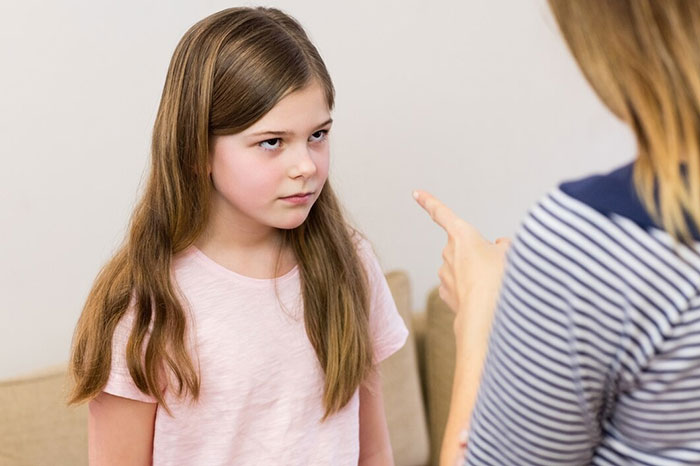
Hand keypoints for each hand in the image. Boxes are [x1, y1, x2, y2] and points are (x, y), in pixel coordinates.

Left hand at [413, 190, 509, 336]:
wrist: (487, 316)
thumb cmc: (500, 280)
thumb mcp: (512, 254)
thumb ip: (504, 244)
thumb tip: (498, 245)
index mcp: (462, 234)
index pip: (442, 213)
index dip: (429, 202)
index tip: (415, 193)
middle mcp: (448, 251)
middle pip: (465, 247)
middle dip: (479, 253)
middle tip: (498, 267)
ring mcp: (444, 274)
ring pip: (464, 268)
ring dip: (476, 274)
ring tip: (493, 286)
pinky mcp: (445, 293)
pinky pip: (460, 287)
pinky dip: (470, 290)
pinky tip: (482, 298)